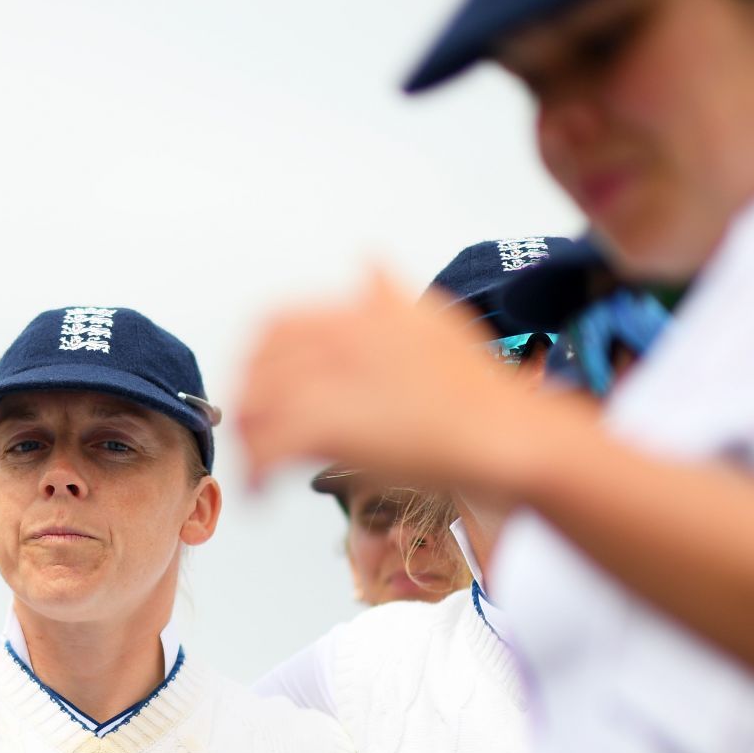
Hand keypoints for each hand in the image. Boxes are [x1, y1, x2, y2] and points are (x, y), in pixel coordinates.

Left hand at [233, 270, 565, 493]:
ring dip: (246, 442)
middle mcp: (338, 338)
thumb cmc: (478, 388)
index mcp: (357, 312)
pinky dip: (255, 471)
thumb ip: (390, 295)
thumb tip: (367, 260)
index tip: (257, 389)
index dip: (255, 360)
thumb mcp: (434, 320)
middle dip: (245, 403)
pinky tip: (263, 492)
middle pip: (257, 368)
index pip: (274, 324)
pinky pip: (268, 446)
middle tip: (249, 436)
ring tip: (255, 471)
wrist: (508, 432)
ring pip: (255, 406)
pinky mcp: (332, 426)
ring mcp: (334, 379)